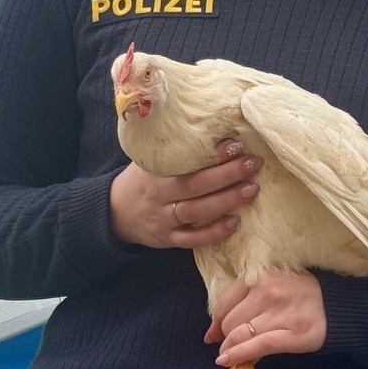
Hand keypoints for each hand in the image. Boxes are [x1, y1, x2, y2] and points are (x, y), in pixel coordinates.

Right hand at [109, 139, 260, 248]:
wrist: (114, 212)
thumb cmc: (141, 180)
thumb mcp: (148, 160)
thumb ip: (173, 149)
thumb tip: (214, 128)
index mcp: (153, 172)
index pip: (183, 162)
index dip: (210, 155)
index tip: (235, 145)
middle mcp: (157, 196)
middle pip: (194, 186)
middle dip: (227, 174)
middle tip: (253, 163)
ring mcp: (162, 220)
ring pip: (196, 212)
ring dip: (226, 200)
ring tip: (252, 189)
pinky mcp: (168, 240)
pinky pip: (192, 240)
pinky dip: (213, 233)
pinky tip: (235, 222)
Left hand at [206, 272, 326, 365]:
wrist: (335, 306)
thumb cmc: (299, 295)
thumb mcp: (271, 285)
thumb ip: (243, 301)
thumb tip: (211, 332)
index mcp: (260, 276)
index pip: (225, 303)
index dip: (215, 322)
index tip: (213, 334)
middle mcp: (268, 291)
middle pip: (230, 322)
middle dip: (225, 336)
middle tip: (230, 344)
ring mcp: (280, 313)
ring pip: (240, 335)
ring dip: (229, 348)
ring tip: (229, 354)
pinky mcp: (292, 334)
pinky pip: (257, 346)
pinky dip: (238, 355)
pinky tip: (226, 361)